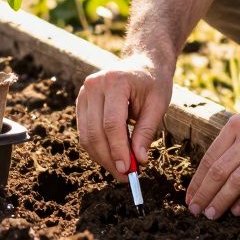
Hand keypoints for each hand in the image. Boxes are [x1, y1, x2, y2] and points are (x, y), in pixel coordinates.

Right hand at [76, 52, 173, 180]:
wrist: (142, 63)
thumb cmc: (153, 83)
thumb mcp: (158, 104)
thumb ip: (146, 131)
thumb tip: (139, 160)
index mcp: (115, 81)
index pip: (112, 123)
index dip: (118, 149)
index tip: (129, 170)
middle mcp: (93, 85)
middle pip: (95, 132)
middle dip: (109, 158)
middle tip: (126, 176)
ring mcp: (84, 92)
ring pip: (86, 135)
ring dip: (102, 157)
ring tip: (121, 169)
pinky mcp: (81, 102)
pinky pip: (84, 132)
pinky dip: (97, 148)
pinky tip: (112, 157)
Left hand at [186, 91, 239, 218]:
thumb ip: (234, 139)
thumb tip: (213, 168)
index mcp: (237, 125)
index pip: (210, 158)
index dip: (198, 181)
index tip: (190, 197)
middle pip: (219, 171)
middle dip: (204, 194)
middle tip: (196, 210)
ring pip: (237, 180)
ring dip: (221, 200)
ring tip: (213, 214)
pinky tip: (237, 210)